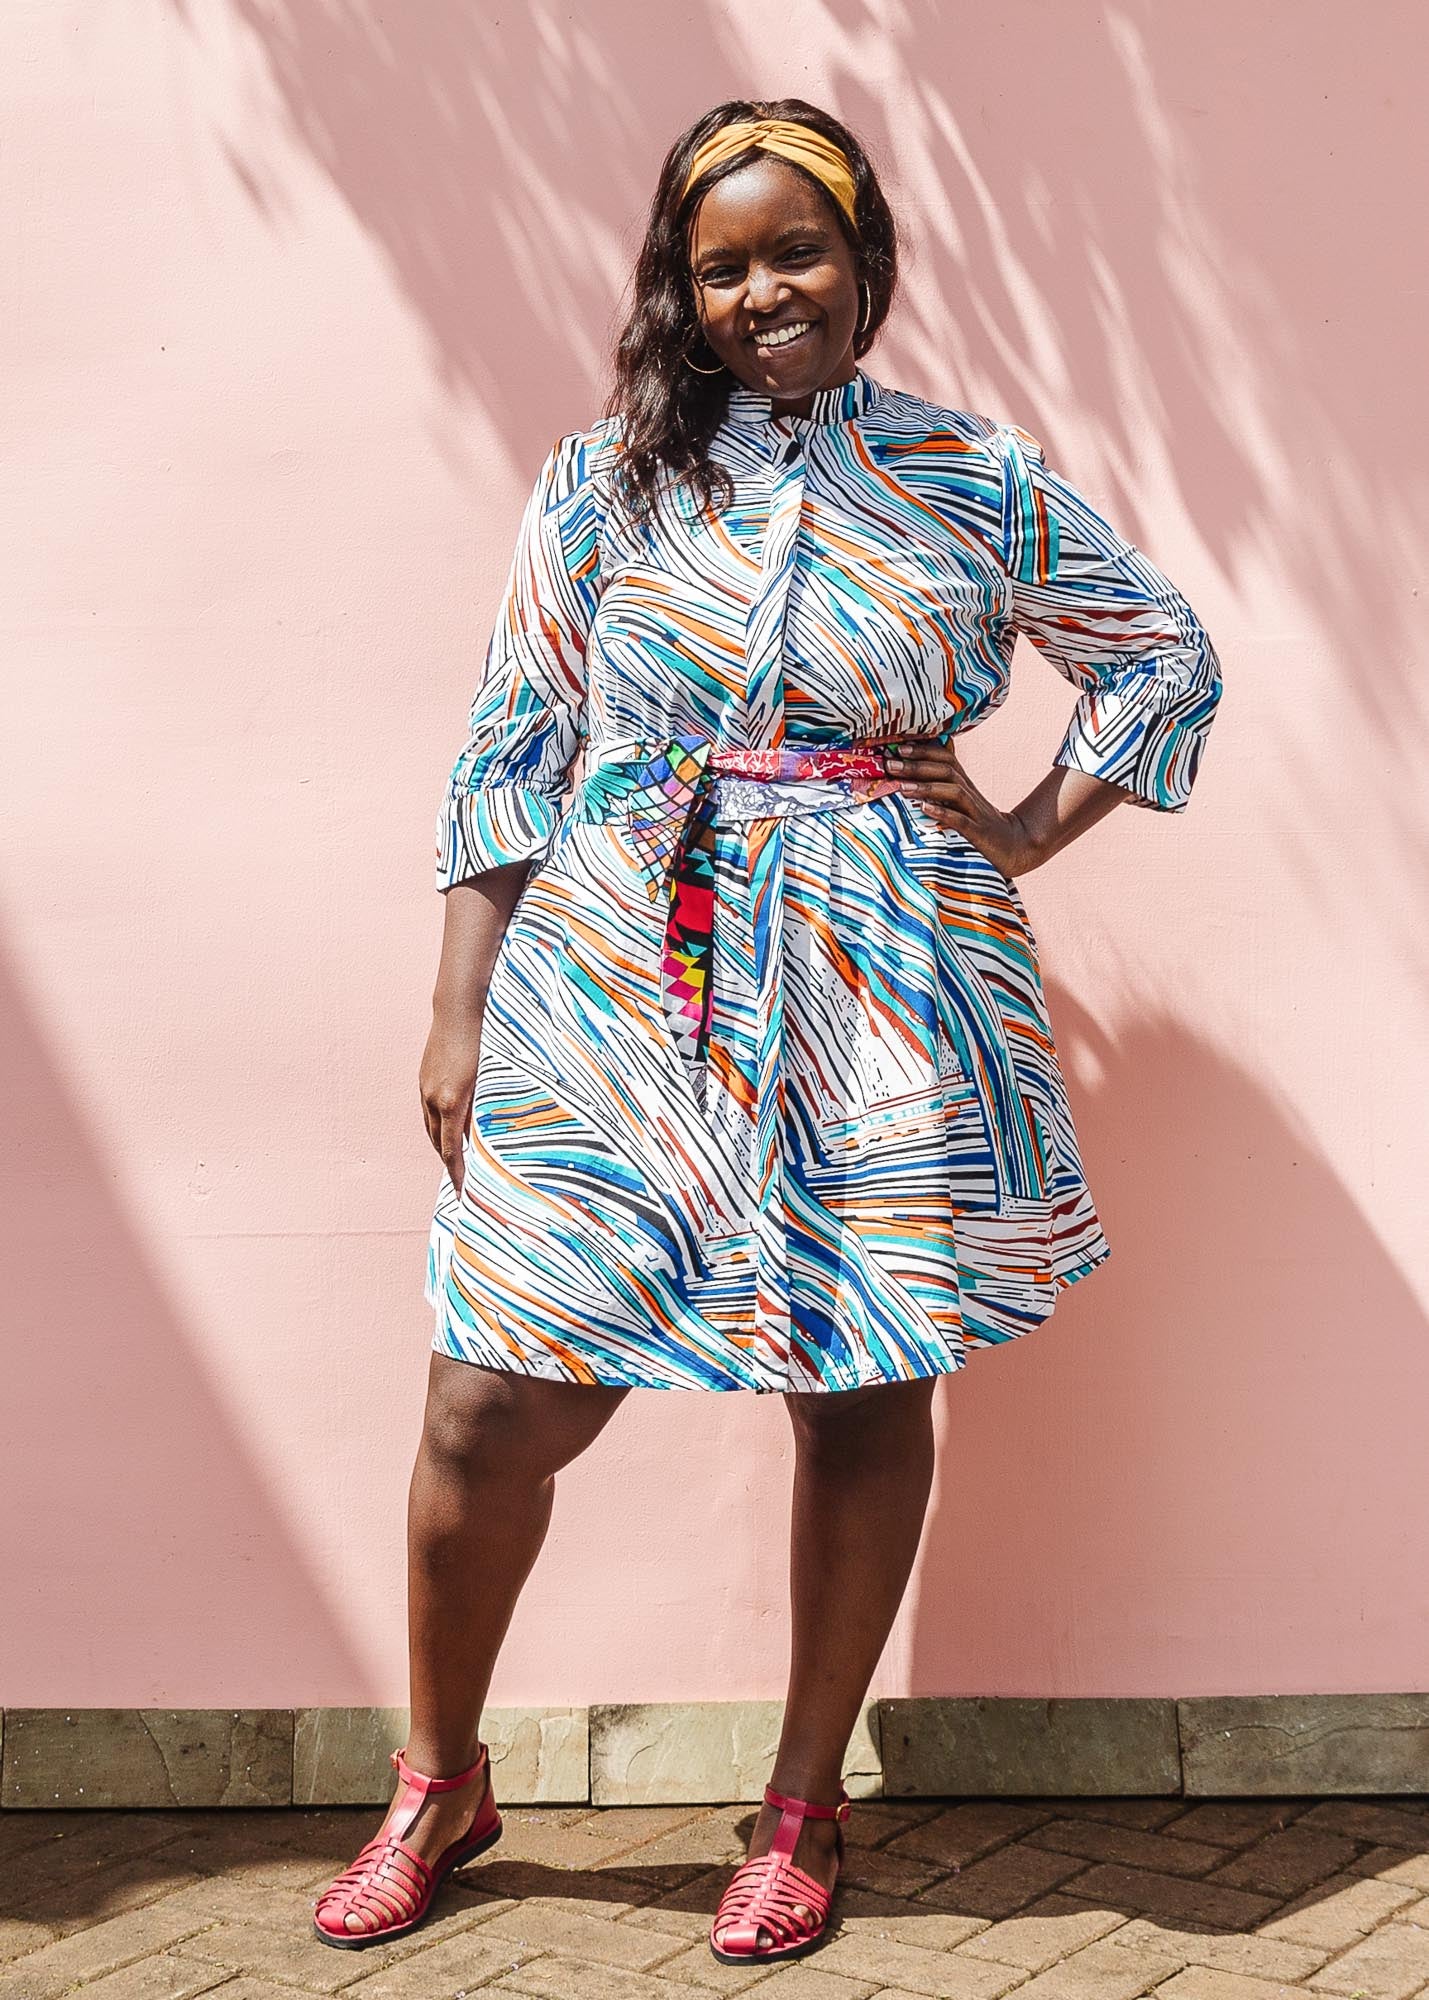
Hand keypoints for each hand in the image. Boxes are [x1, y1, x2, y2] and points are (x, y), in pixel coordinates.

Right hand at [419, 1001, 484, 1194]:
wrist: (460, 1007)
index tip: (463, 1195)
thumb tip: (488, 1137)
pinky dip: (439, 1128)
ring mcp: (425, 1088)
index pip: (451, 1152)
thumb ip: (488, 1109)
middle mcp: (433, 1099)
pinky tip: (450, 1129)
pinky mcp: (424, 1078)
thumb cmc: (486, 1040)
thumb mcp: (494, 1078)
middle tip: (463, 1184)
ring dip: (442, 1147)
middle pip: (438, 1144)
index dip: (457, 1176)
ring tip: (456, 1162)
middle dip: (449, 1166)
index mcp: (452, 1103)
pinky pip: (428, 1112)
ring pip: (431, 1129)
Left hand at [882, 737, 1043, 877]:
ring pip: (954, 792)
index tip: (898, 747)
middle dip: (917, 766)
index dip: (924, 751)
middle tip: (890, 764)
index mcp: (964, 785)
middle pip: (946, 771)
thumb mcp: (963, 802)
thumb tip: (917, 772)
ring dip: (927, 787)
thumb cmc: (981, 824)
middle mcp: (970, 794)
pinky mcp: (979, 833)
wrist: (1016, 846)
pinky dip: (943, 813)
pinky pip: (961, 821)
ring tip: (902, 787)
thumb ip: (944, 786)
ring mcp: (976, 813)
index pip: (946, 758)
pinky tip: (925, 809)